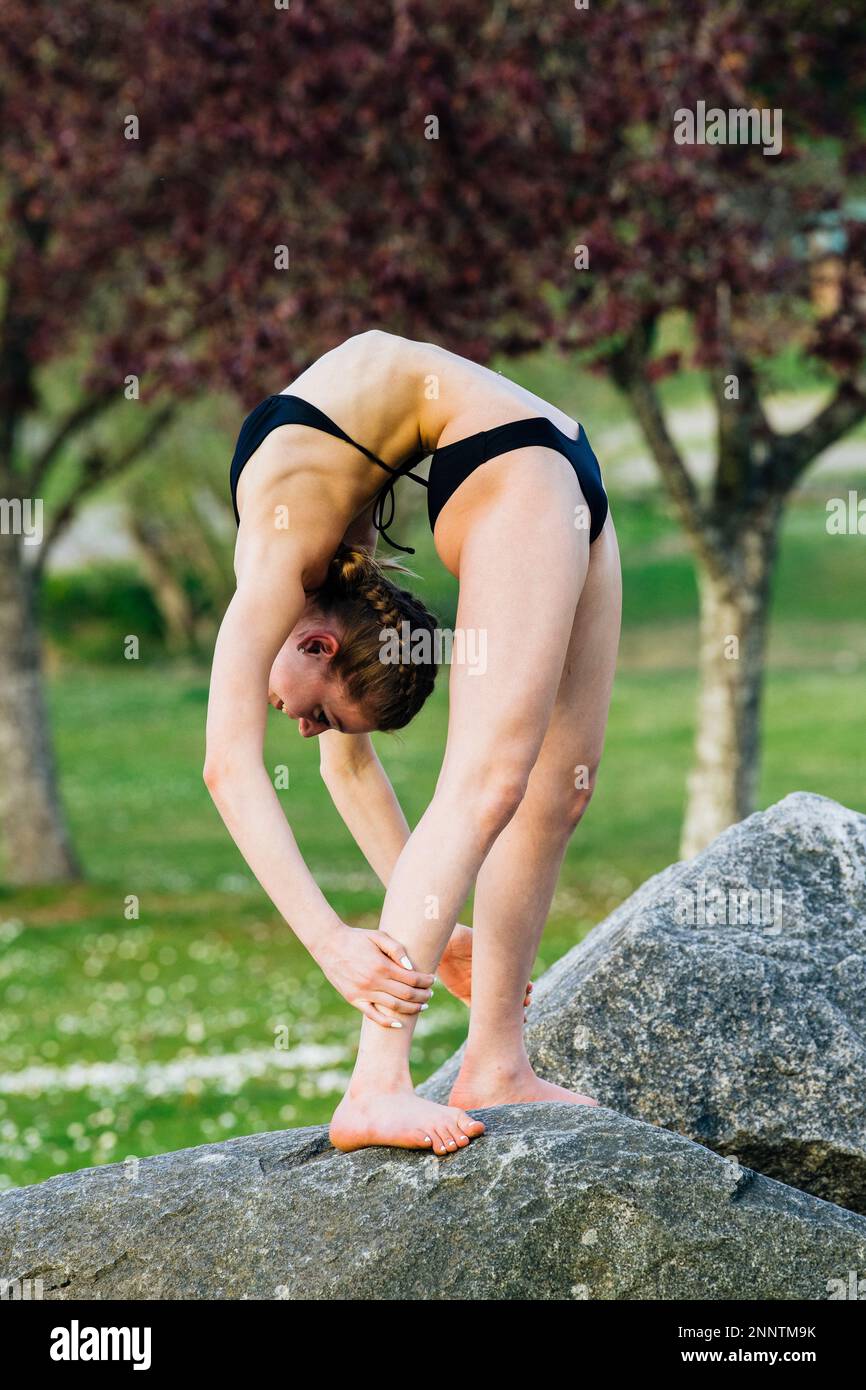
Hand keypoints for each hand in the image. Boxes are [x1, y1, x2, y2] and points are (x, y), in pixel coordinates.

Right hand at [316, 925, 434, 1028]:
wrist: (329, 944)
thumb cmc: (357, 938)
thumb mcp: (378, 936)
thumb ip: (397, 950)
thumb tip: (411, 967)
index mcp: (382, 965)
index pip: (412, 978)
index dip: (426, 981)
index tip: (432, 981)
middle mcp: (374, 981)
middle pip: (407, 995)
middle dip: (423, 996)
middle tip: (430, 994)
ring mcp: (364, 992)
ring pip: (394, 1007)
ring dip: (412, 1008)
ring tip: (422, 1006)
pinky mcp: (354, 999)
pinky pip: (373, 1015)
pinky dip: (387, 1022)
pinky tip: (399, 1024)